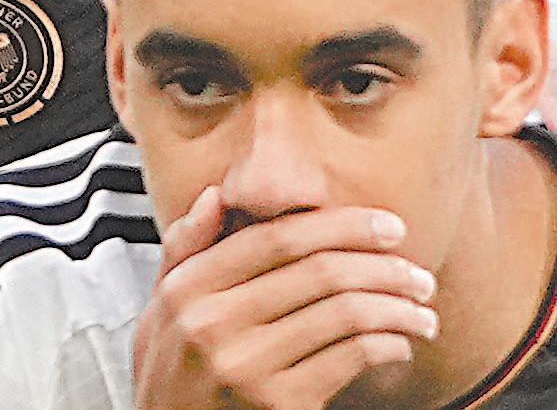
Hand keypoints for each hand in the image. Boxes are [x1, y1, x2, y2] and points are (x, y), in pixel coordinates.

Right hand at [133, 190, 437, 409]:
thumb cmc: (168, 373)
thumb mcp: (159, 305)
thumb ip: (186, 247)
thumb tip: (218, 194)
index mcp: (189, 287)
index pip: (276, 239)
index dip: (340, 225)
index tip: (386, 225)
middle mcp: (216, 323)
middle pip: (319, 272)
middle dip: (382, 264)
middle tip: (416, 269)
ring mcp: (248, 368)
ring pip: (344, 314)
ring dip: (396, 307)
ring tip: (422, 308)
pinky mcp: (279, 407)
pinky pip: (348, 360)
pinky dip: (385, 345)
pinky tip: (398, 343)